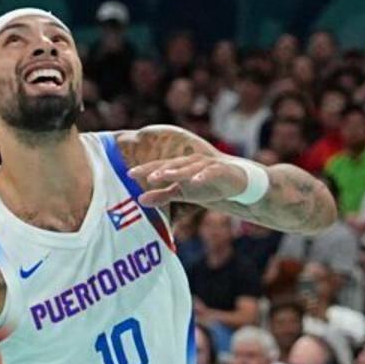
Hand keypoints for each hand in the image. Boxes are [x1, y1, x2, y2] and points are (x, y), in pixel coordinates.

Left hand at [129, 149, 263, 211]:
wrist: (235, 184)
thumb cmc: (205, 186)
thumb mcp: (182, 194)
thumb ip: (162, 196)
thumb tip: (139, 201)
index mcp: (179, 167)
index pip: (159, 167)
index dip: (145, 169)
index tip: (129, 174)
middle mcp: (190, 163)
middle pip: (172, 165)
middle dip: (160, 170)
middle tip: (147, 177)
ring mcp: (206, 165)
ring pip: (190, 167)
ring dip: (178, 171)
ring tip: (166, 176)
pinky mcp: (220, 170)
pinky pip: (211, 172)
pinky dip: (203, 175)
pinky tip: (196, 180)